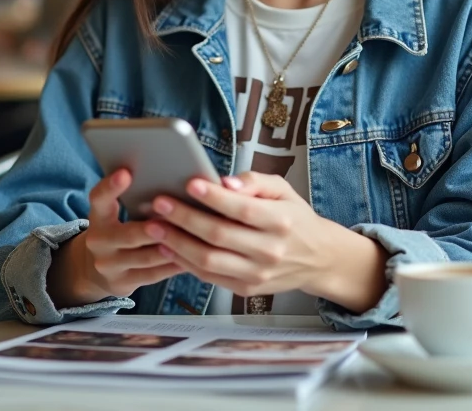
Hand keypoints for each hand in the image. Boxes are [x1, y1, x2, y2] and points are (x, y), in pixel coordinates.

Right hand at [48, 169, 182, 307]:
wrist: (97, 270)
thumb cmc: (118, 232)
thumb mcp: (114, 215)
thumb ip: (133, 200)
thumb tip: (168, 182)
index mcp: (97, 218)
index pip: (98, 199)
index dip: (110, 186)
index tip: (126, 173)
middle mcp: (99, 242)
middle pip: (127, 235)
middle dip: (153, 229)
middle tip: (174, 219)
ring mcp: (109, 266)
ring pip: (145, 258)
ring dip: (169, 248)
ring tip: (191, 240)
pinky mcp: (122, 283)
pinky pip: (153, 275)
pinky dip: (173, 266)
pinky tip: (191, 258)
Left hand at [148, 172, 388, 311]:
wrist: (317, 259)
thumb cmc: (294, 218)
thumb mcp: (283, 191)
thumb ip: (255, 182)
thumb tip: (226, 182)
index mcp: (281, 221)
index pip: (242, 209)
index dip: (214, 197)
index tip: (189, 183)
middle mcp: (270, 250)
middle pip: (219, 235)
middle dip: (184, 219)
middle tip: (159, 204)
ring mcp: (258, 274)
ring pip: (209, 261)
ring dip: (177, 243)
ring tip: (154, 226)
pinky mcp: (246, 289)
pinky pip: (209, 277)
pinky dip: (185, 262)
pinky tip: (168, 246)